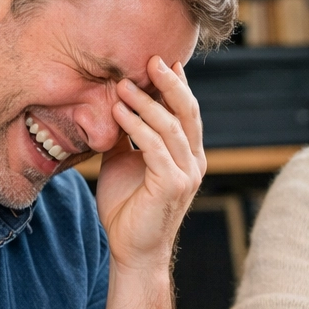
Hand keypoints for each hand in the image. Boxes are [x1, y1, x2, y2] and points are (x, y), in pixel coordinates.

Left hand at [95, 57, 205, 273]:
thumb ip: (127, 136)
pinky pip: (154, 148)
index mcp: (188, 154)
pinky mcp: (172, 185)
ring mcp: (187, 174)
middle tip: (151, 59)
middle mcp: (194, 161)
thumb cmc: (127, 208)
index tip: (162, 59)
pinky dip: (136, 126)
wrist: (132, 249)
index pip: (187, 112)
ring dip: (146, 102)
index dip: (177, 85)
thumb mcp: (124, 162)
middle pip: (188, 112)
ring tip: (122, 84)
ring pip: (171, 127)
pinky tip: (119, 112)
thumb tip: (114, 106)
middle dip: (170, 83)